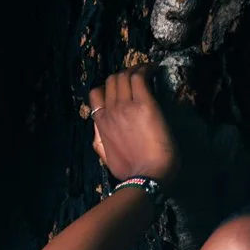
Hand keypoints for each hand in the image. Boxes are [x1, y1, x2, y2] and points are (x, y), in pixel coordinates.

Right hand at [87, 65, 183, 187]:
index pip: (96, 94)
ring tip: (147, 70)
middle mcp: (111, 110)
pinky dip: (146, 69)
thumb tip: (96, 133)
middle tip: (137, 76)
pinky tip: (154, 70)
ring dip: (135, 69)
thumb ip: (99, 143)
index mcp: (101, 123)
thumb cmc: (130, 174)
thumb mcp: (106, 159)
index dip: (107, 88)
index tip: (120, 90)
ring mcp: (126, 106)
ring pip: (124, 75)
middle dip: (123, 75)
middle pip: (111, 80)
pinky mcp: (144, 104)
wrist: (146, 179)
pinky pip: (140, 77)